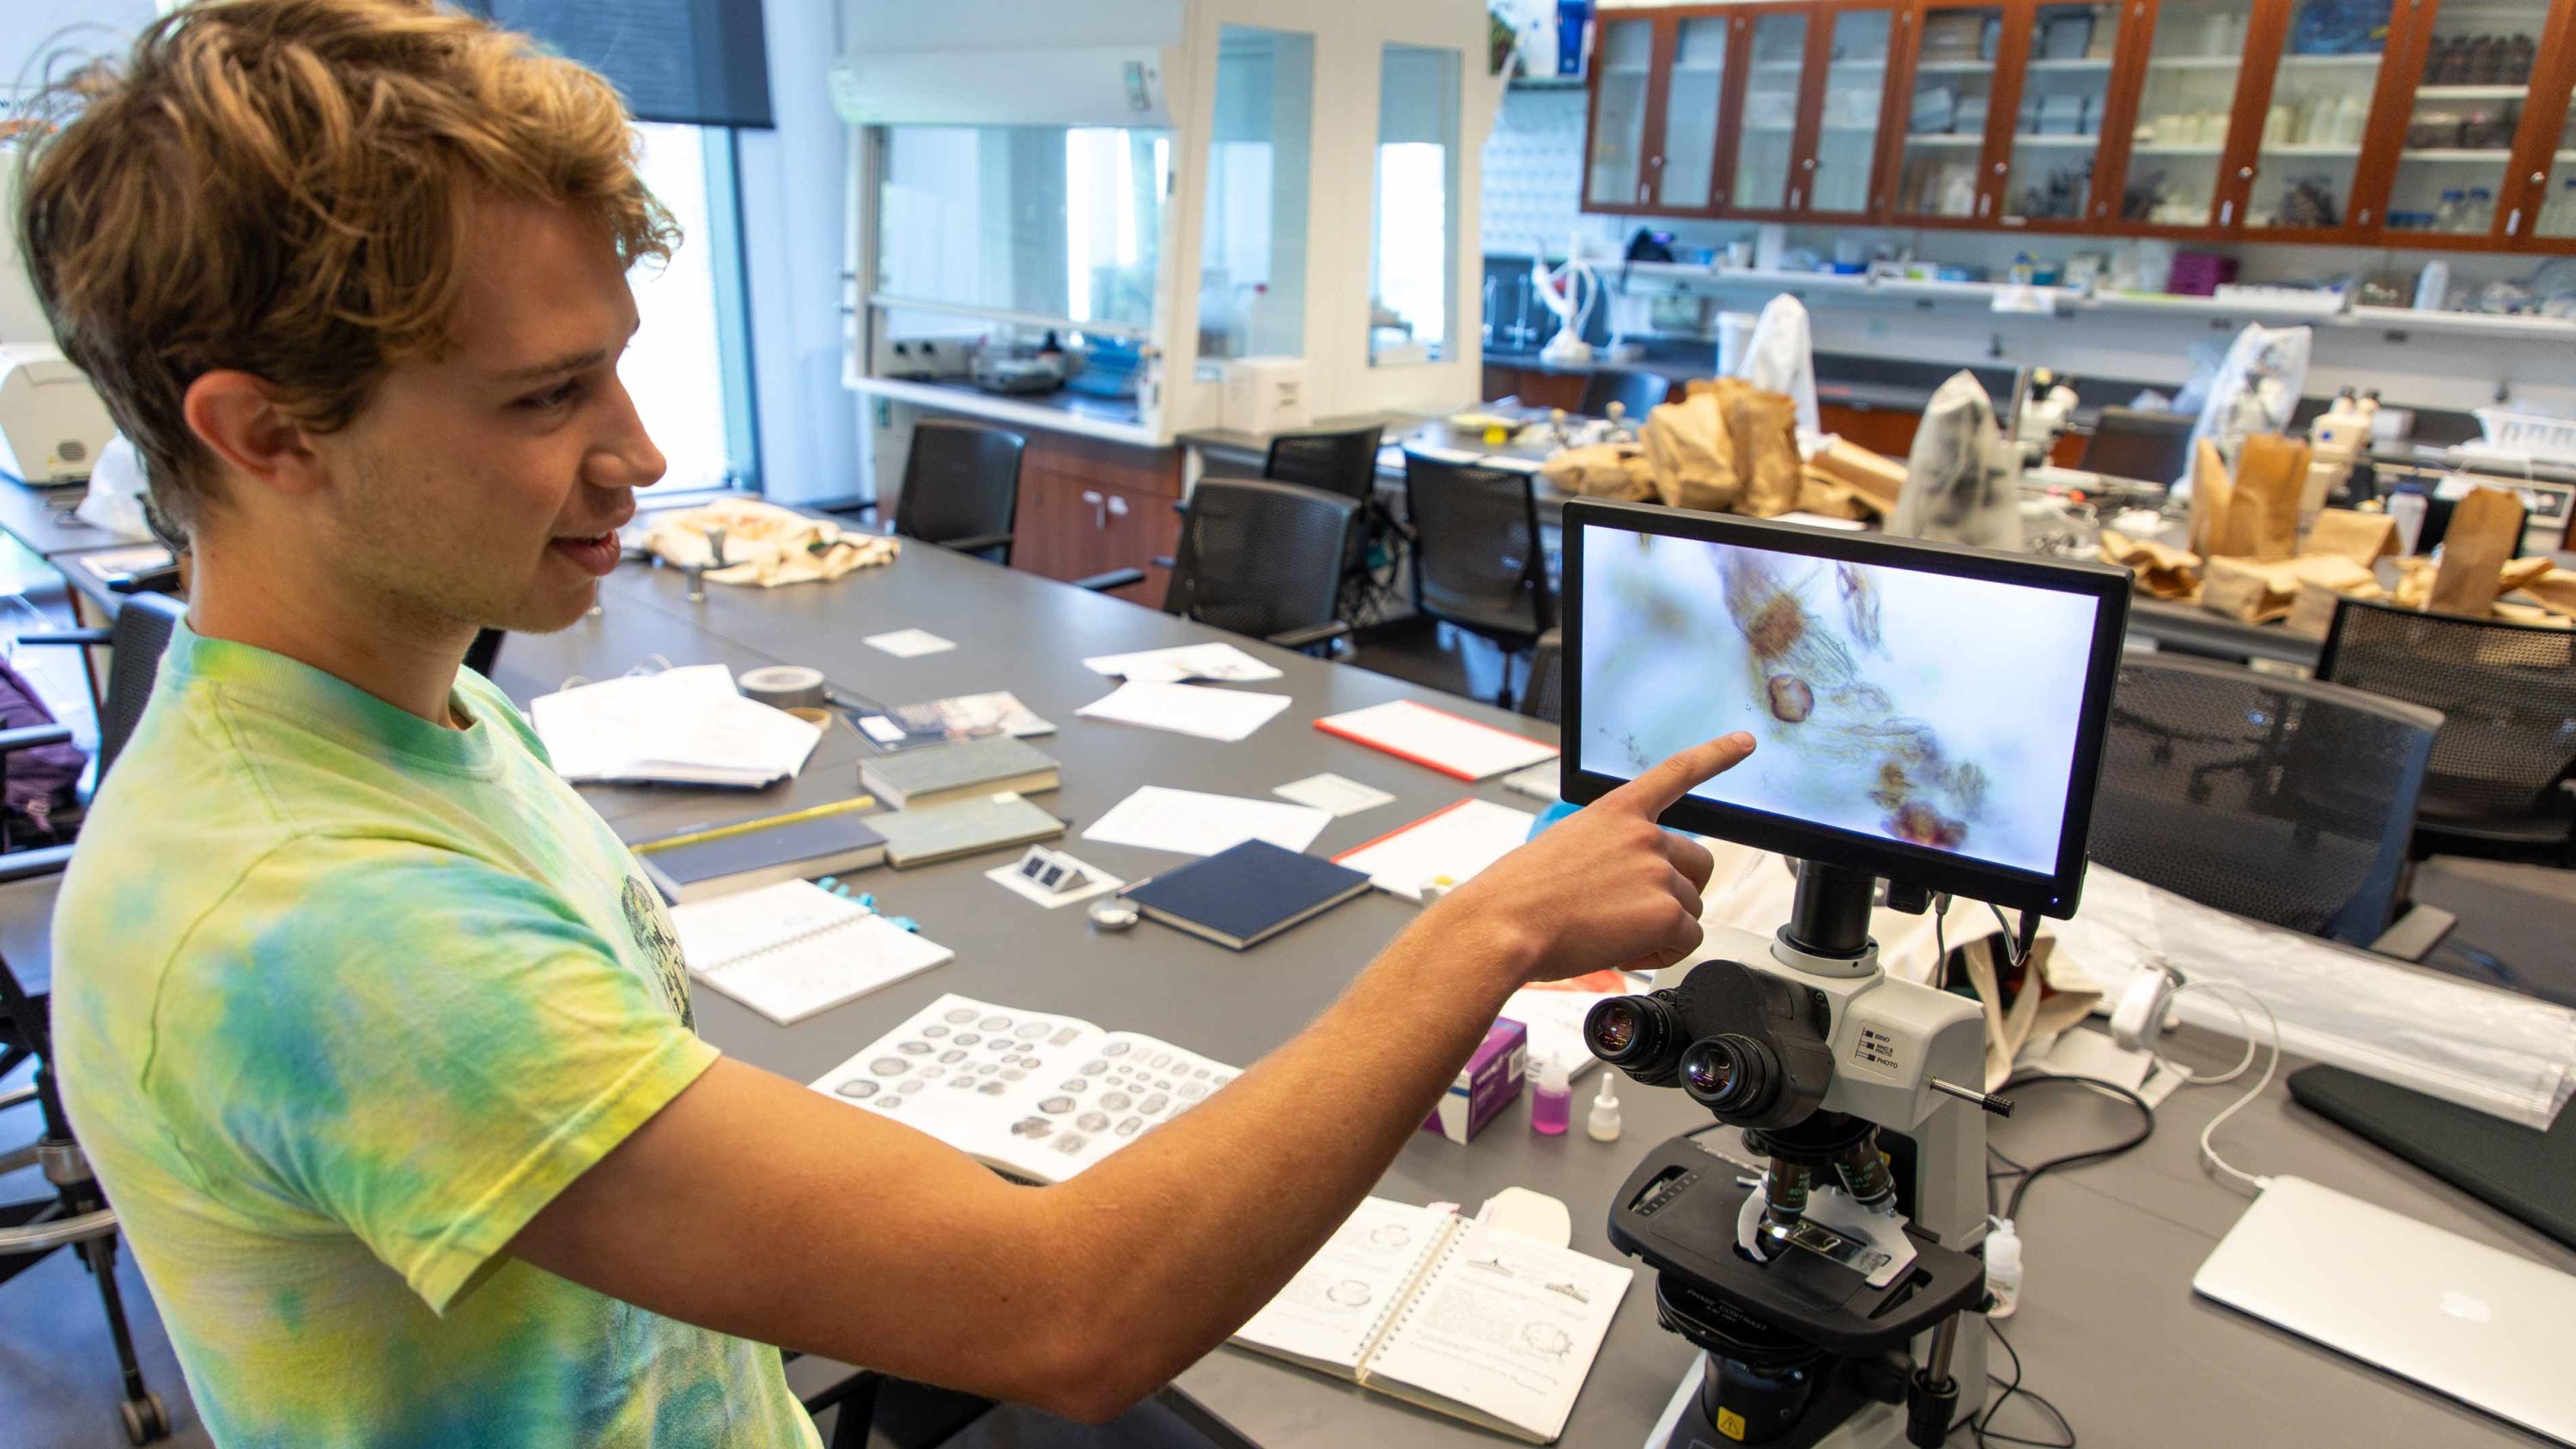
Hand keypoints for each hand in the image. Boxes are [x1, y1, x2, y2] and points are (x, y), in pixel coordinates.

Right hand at [1423, 733, 1753, 985]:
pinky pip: (1686, 940)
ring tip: (1610, 935)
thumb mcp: (1563, 849)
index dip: (1717, 754)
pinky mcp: (1665, 911)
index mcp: (1616, 811)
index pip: (1677, 772)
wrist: (1505, 924)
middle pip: (1698, 865)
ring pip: (1690, 908)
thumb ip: (1607, 853)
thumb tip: (1626, 889)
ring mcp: (1657, 871)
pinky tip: (1620, 951)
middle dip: (1676, 892)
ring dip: (1660, 928)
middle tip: (1634, 913)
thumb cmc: (1518, 896)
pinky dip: (1659, 953)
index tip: (1745, 741)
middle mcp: (1643, 834)